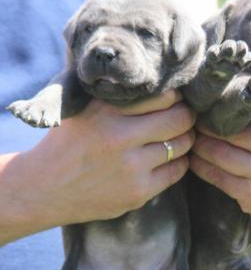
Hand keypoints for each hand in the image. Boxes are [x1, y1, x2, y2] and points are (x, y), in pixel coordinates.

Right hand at [0, 90, 194, 243]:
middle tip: (183, 118)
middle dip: (187, 117)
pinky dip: (178, 162)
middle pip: (179, 119)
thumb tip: (154, 76)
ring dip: (184, 139)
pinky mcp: (137, 193)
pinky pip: (176, 172)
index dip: (175, 97)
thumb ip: (113, 94)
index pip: (164, 95)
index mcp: (106, 111)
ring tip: (177, 137)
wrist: (44, 189)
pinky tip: (169, 159)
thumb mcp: (82, 109)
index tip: (173, 101)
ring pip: (181, 146)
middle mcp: (119, 138)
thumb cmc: (67, 144)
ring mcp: (130, 168)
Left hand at [190, 96, 250, 245]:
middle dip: (206, 123)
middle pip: (230, 129)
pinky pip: (217, 177)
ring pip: (218, 153)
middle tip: (192, 117)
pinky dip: (201, 165)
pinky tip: (195, 158)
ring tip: (191, 136)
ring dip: (199, 144)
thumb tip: (229, 86)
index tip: (213, 94)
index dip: (229, 96)